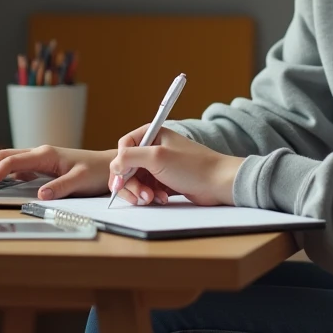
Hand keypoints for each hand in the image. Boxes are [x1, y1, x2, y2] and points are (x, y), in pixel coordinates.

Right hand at [0, 146, 114, 199]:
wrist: (111, 166)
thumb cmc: (98, 172)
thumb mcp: (82, 180)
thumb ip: (61, 187)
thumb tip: (40, 196)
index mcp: (45, 154)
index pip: (11, 161)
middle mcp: (38, 154)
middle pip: (0, 157)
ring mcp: (38, 159)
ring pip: (3, 160)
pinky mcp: (39, 166)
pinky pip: (11, 167)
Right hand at [110, 126, 243, 206]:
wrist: (219, 183)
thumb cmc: (192, 166)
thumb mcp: (157, 157)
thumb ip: (130, 157)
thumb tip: (114, 166)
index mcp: (151, 134)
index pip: (123, 148)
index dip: (119, 166)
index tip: (120, 182)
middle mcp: (153, 147)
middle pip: (127, 167)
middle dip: (132, 184)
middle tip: (141, 197)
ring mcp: (159, 164)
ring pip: (136, 180)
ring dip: (141, 192)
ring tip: (154, 198)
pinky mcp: (164, 179)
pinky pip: (147, 189)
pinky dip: (151, 196)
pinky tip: (163, 198)